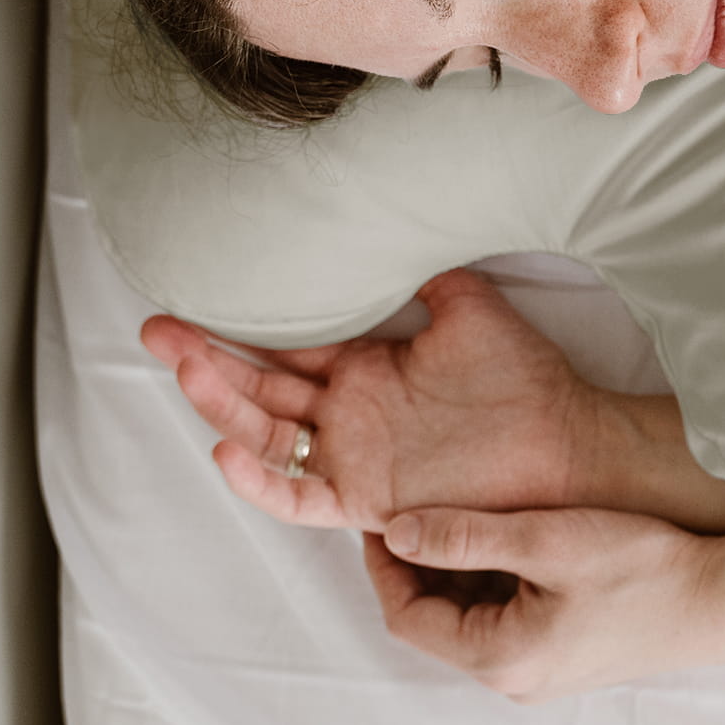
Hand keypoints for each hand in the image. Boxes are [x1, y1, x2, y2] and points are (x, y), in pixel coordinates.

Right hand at [142, 269, 611, 531]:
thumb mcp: (472, 307)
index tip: (190, 296)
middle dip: (205, 359)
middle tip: (154, 327)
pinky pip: (301, 497)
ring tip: (184, 368)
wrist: (570, 445)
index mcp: (370, 369)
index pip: (289, 345)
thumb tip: (395, 226)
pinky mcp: (370, 499)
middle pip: (260, 388)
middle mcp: (352, 414)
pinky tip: (226, 451)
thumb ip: (428, 274)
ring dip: (222, 406)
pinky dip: (261, 482)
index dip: (239, 327)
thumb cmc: (531, 382)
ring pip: (268, 436)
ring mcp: (356, 458)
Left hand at [366, 505, 724, 701]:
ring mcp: (541, 672)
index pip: (408, 616)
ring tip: (464, 512)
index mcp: (499, 657)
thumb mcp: (545, 537)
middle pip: (437, 621)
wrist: (722, 600)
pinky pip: (508, 620)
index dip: (386, 564)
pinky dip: (496, 581)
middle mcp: (513, 678)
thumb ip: (465, 534)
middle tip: (420, 505)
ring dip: (460, 570)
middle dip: (422, 564)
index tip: (385, 513)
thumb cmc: (641, 568)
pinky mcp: (566, 657)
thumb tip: (396, 531)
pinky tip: (511, 539)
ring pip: (472, 618)